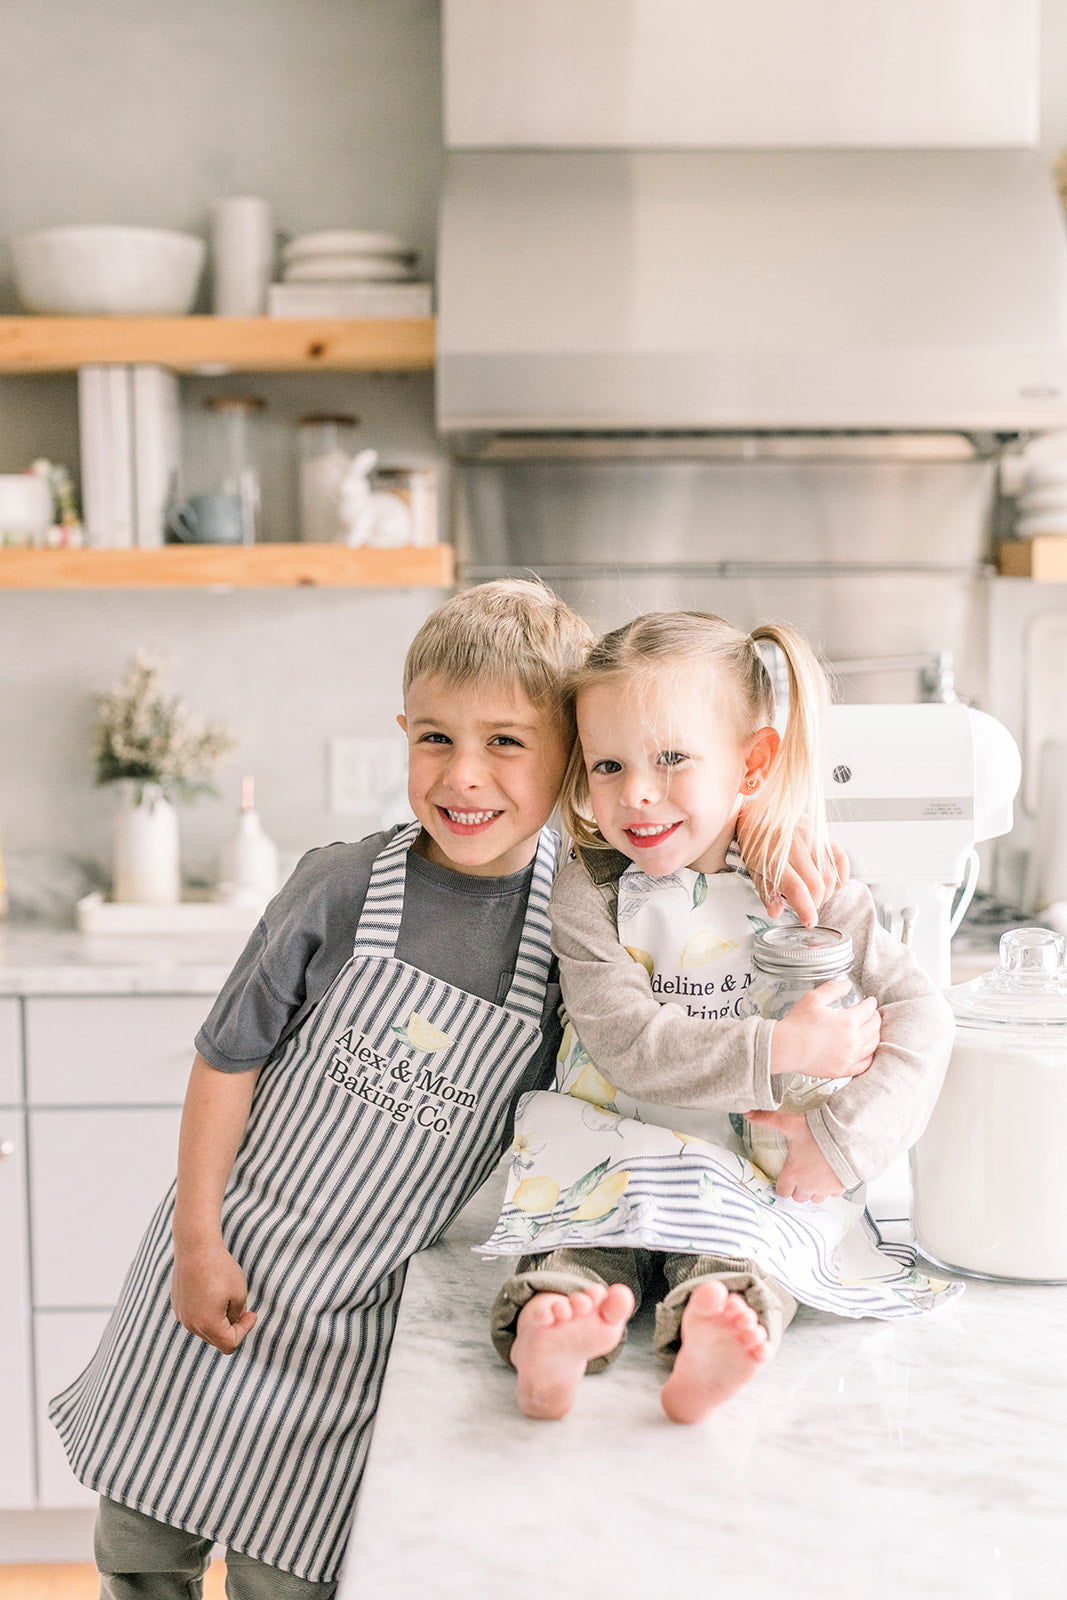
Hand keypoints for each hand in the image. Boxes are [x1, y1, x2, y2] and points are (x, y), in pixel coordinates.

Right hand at [171, 1239, 256, 1353]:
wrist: (196, 1247)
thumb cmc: (220, 1268)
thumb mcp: (240, 1293)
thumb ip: (238, 1315)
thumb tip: (231, 1322)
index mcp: (209, 1325)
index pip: (229, 1345)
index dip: (244, 1331)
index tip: (251, 1314)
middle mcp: (191, 1324)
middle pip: (217, 1339)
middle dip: (232, 1327)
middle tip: (242, 1307)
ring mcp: (182, 1315)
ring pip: (205, 1328)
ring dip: (218, 1319)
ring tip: (226, 1295)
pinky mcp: (177, 1305)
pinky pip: (195, 1316)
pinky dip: (206, 1311)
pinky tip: (211, 1290)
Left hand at [737, 813, 849, 926]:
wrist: (757, 812)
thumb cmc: (754, 842)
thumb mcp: (752, 869)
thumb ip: (767, 891)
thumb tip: (776, 912)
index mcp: (773, 857)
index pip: (796, 888)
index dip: (806, 909)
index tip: (809, 921)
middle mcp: (794, 845)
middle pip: (817, 885)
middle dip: (815, 903)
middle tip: (807, 906)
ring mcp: (810, 837)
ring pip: (831, 875)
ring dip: (827, 893)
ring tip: (816, 895)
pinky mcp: (821, 832)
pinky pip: (840, 858)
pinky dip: (840, 876)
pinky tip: (831, 882)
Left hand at [745, 1110, 846, 1202]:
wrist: (846, 1136)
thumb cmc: (819, 1132)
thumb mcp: (790, 1123)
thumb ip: (768, 1119)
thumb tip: (749, 1114)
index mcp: (793, 1173)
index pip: (782, 1191)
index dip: (783, 1184)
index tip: (787, 1175)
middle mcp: (807, 1184)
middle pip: (797, 1197)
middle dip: (797, 1187)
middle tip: (801, 1172)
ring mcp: (824, 1188)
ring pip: (815, 1199)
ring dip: (813, 1190)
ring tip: (814, 1174)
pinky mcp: (839, 1187)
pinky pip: (833, 1195)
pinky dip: (830, 1188)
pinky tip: (830, 1175)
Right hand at [770, 981, 879, 1078]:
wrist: (786, 1048)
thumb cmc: (797, 1025)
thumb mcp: (813, 998)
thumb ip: (832, 989)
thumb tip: (846, 985)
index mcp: (848, 1021)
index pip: (868, 1010)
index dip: (871, 1003)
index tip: (871, 1001)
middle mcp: (852, 1040)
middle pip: (874, 1027)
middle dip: (875, 1018)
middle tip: (873, 1014)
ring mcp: (849, 1057)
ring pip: (872, 1045)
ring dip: (875, 1035)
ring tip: (872, 1031)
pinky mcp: (843, 1070)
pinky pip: (864, 1064)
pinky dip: (869, 1057)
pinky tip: (867, 1053)